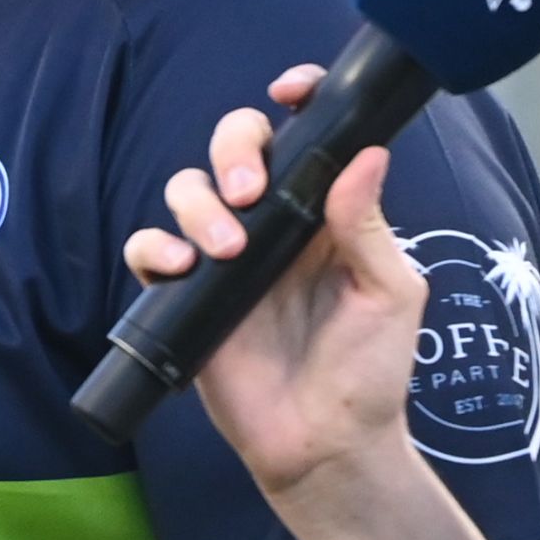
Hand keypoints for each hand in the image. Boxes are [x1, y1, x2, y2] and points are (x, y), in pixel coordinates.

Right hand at [119, 68, 427, 503]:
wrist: (326, 447)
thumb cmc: (370, 373)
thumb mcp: (389, 294)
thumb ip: (368, 226)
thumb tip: (368, 154)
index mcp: (325, 214)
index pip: (304, 137)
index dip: (295, 100)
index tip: (287, 92)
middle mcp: (272, 225)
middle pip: (235, 146)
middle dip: (233, 150)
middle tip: (248, 195)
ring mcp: (225, 259)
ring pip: (187, 190)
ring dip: (197, 203)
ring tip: (223, 248)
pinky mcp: (186, 298)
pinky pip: (150, 251)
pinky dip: (155, 247)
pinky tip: (181, 267)